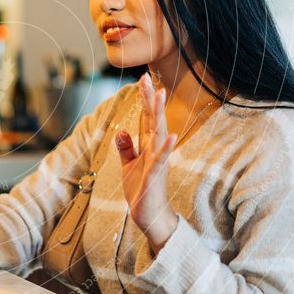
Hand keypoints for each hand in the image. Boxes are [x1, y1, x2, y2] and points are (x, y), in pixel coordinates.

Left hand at [115, 74, 178, 253]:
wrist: (148, 215)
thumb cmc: (141, 190)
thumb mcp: (128, 166)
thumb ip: (126, 147)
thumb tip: (121, 130)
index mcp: (148, 146)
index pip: (147, 118)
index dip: (144, 99)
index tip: (143, 79)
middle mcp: (155, 150)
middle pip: (154, 119)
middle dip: (150, 99)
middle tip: (147, 77)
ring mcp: (157, 161)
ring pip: (159, 133)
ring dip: (160, 114)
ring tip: (160, 95)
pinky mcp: (156, 175)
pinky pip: (161, 159)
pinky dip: (166, 147)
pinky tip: (173, 135)